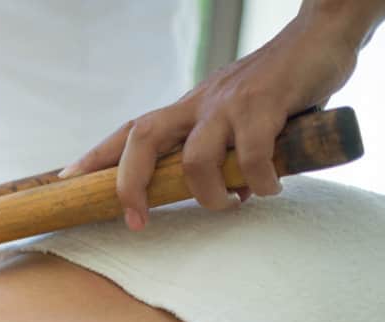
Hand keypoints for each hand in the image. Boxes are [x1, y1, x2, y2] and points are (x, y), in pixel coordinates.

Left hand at [60, 3, 365, 230]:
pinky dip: (259, 181)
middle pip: (142, 138)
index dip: (95, 157)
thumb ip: (223, 155)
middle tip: (136, 220)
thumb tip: (229, 194)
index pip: (129, 132)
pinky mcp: (265, 103)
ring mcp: (228, 103)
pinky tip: (270, 188)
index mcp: (185, 111)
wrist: (319, 38)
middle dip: (129, 184)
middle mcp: (198, 105)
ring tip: (229, 204)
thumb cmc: (274, 88)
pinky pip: (252, 154)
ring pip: (195, 158)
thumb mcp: (235, 120)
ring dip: (208, 194)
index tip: (65, 182)